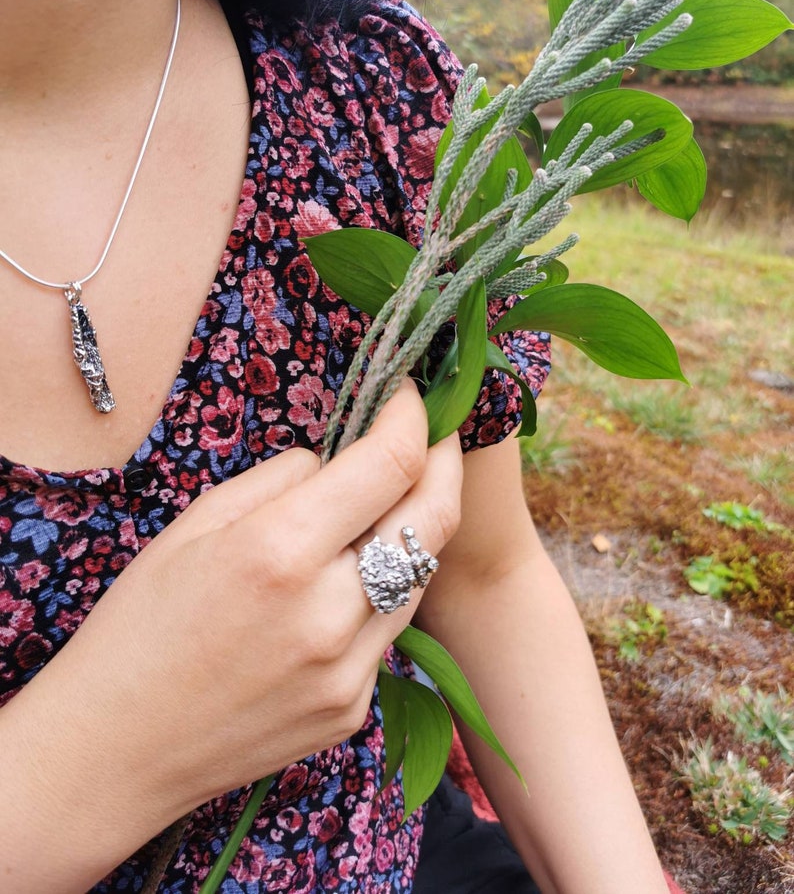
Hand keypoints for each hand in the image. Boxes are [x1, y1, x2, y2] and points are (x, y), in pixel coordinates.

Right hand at [0, 380, 461, 889]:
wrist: (113, 752)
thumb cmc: (139, 625)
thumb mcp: (196, 525)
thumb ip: (281, 480)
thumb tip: (336, 460)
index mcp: (280, 550)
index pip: (390, 462)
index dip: (412, 416)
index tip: (407, 394)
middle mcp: (328, 612)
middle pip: (435, 517)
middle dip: (445, 462)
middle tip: (437, 434)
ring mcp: (347, 671)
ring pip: (420, 573)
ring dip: (414, 528)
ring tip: (389, 501)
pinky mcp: (351, 709)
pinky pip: (388, 630)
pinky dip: (379, 592)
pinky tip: (342, 583)